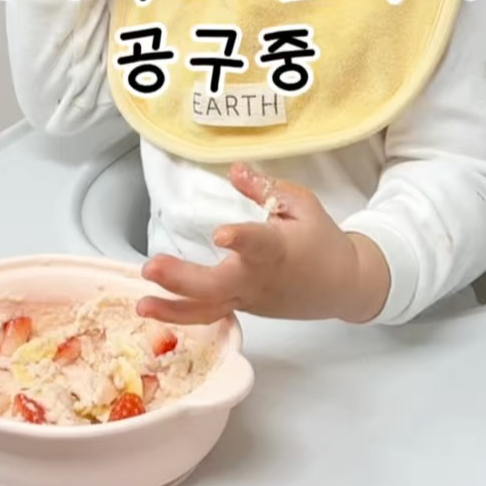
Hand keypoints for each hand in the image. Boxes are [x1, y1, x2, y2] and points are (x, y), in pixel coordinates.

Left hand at [137, 164, 390, 324]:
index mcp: (278, 248)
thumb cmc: (322, 240)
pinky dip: (183, 315)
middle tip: (150, 267)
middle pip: (217, 285)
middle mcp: (259, 278)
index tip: (221, 234)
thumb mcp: (302, 204)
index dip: (240, 240)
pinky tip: (154, 309)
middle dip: (181, 279)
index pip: (258, 244)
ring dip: (172, 309)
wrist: (344, 285)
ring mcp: (249, 299)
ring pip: (208, 309)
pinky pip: (210, 314)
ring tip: (142, 304)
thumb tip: (233, 170)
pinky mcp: (243, 307)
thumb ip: (265, 189)